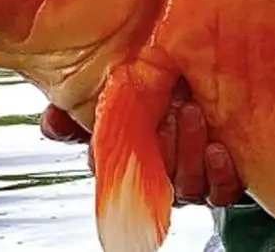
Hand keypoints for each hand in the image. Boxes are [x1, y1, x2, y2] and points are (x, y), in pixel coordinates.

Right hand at [38, 77, 245, 207]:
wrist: (220, 82)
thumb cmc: (169, 86)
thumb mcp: (127, 85)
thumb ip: (89, 101)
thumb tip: (51, 119)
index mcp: (131, 155)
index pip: (108, 170)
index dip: (107, 160)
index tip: (112, 136)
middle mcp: (159, 172)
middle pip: (152, 176)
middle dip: (160, 144)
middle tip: (167, 111)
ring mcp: (190, 179)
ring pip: (185, 185)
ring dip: (189, 152)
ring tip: (193, 113)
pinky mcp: (222, 182)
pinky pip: (219, 193)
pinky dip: (218, 174)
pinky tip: (217, 150)